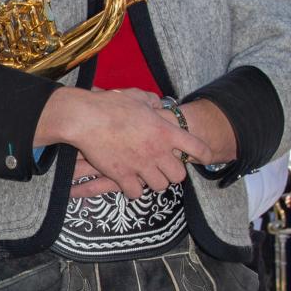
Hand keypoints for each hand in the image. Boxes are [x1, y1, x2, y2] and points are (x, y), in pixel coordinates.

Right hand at [38, 87, 216, 200]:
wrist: (86, 118)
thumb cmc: (111, 105)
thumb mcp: (138, 97)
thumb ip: (153, 102)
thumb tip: (158, 105)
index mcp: (166, 131)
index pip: (197, 148)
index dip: (204, 155)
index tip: (204, 158)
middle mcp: (157, 151)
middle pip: (179, 175)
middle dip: (172, 173)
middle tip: (164, 168)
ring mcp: (141, 165)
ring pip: (160, 186)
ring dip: (154, 182)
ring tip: (146, 176)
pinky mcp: (122, 175)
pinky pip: (136, 193)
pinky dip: (133, 190)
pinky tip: (129, 183)